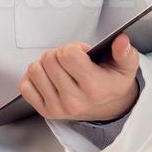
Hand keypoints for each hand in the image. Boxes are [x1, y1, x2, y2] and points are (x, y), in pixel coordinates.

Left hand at [19, 32, 140, 121]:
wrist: (108, 108)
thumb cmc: (112, 83)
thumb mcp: (126, 67)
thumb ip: (125, 52)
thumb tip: (121, 40)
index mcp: (94, 88)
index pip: (68, 55)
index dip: (74, 48)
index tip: (83, 54)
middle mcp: (74, 101)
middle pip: (49, 59)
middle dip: (60, 54)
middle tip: (72, 61)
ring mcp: (57, 108)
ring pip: (35, 70)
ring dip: (45, 64)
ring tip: (61, 68)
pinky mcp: (45, 111)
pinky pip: (25, 86)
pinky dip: (34, 78)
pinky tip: (49, 77)